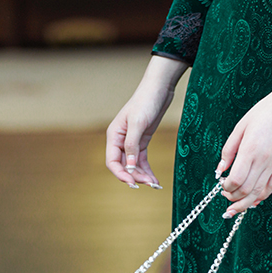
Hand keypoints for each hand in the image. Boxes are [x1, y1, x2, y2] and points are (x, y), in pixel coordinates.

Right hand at [105, 55, 186, 188]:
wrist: (159, 88)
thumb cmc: (146, 101)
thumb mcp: (138, 123)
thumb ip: (132, 145)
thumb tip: (128, 166)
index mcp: (114, 135)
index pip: (112, 161)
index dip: (121, 174)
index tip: (133, 183)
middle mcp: (120, 140)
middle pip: (123, 165)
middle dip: (135, 176)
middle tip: (149, 184)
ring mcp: (131, 141)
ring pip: (133, 165)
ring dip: (142, 175)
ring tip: (155, 184)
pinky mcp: (143, 140)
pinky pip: (141, 159)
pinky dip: (147, 169)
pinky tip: (154, 179)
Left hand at [218, 62, 271, 215]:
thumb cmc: (263, 113)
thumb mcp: (240, 128)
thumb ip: (228, 151)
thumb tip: (220, 170)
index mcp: (251, 149)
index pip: (237, 179)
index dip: (227, 187)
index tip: (222, 185)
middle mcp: (264, 160)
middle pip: (247, 190)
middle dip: (234, 198)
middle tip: (226, 198)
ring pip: (260, 193)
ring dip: (246, 203)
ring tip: (236, 206)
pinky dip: (262, 196)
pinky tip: (253, 200)